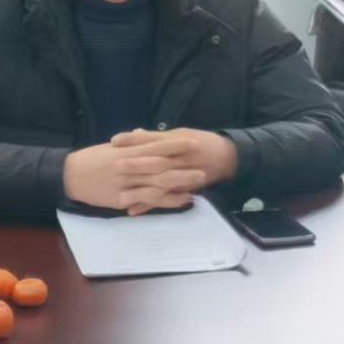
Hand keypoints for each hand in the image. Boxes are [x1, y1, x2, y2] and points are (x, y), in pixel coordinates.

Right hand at [62, 137, 208, 214]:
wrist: (70, 176)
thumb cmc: (92, 159)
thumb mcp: (112, 148)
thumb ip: (131, 143)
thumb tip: (144, 134)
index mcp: (127, 151)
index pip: (155, 146)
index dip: (175, 145)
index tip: (193, 142)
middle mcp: (128, 167)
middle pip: (160, 166)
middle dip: (183, 165)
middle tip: (204, 164)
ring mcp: (125, 184)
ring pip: (157, 185)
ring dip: (180, 184)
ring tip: (199, 183)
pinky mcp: (122, 199)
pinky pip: (148, 201)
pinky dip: (166, 200)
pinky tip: (182, 199)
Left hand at [107, 128, 239, 213]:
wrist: (228, 157)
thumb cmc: (202, 142)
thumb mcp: (181, 133)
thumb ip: (158, 136)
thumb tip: (136, 132)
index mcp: (177, 141)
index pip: (153, 140)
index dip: (134, 140)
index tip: (114, 141)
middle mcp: (180, 158)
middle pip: (156, 161)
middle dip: (136, 164)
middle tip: (116, 165)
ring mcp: (183, 175)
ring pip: (160, 183)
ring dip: (141, 188)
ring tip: (120, 194)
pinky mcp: (185, 189)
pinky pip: (166, 199)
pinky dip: (150, 205)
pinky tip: (133, 210)